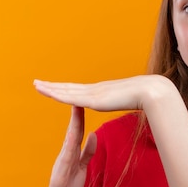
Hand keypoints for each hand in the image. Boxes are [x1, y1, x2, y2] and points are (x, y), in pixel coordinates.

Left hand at [33, 75, 174, 111]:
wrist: (151, 92)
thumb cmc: (146, 98)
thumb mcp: (132, 102)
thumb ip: (127, 103)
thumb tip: (130, 103)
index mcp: (103, 92)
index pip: (80, 91)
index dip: (67, 89)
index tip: (56, 87)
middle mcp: (95, 89)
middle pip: (69, 88)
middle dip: (53, 86)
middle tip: (38, 82)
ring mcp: (94, 93)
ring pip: (66, 90)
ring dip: (50, 88)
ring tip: (37, 85)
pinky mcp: (94, 99)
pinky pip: (71, 97)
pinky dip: (58, 94)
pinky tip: (48, 93)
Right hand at [39, 106, 96, 186]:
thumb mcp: (82, 168)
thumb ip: (87, 152)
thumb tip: (93, 135)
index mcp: (70, 153)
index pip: (77, 131)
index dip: (81, 115)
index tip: (87, 99)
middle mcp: (64, 155)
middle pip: (72, 132)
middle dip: (76, 115)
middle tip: (80, 96)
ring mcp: (60, 165)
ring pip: (67, 143)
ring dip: (71, 127)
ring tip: (76, 112)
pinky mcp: (58, 178)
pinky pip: (65, 162)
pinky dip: (69, 150)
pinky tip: (72, 141)